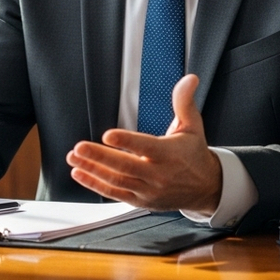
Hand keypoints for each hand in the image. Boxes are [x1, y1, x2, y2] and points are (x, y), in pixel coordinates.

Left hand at [66, 74, 222, 212]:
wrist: (206, 188)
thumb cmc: (194, 154)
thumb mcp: (192, 126)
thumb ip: (184, 102)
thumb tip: (189, 79)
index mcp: (169, 154)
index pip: (145, 147)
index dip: (127, 141)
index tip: (108, 135)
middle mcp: (158, 174)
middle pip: (125, 166)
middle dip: (99, 157)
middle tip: (79, 147)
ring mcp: (148, 190)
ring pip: (116, 181)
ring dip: (92, 170)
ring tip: (73, 158)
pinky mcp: (140, 200)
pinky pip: (115, 194)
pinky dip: (96, 185)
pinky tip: (79, 174)